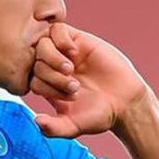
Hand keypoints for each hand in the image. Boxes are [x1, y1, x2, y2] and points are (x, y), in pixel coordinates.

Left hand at [30, 22, 149, 137]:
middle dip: (50, 75)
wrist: (125, 101)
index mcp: (49, 87)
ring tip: (71, 68)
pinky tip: (74, 53)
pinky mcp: (77, 39)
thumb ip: (54, 129)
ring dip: (52, 57)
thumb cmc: (99, 115)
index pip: (32, 80)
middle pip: (34, 61)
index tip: (68, 98)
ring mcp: (64, 53)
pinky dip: (61, 40)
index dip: (45, 88)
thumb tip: (36, 122)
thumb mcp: (73, 126)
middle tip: (74, 86)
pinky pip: (57, 29)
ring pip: (42, 43)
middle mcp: (53, 69)